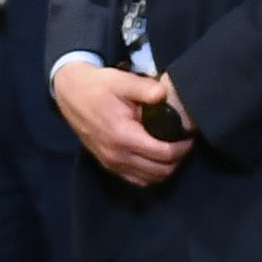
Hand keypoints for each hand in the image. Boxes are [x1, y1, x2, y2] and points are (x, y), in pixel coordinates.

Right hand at [53, 59, 193, 187]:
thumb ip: (144, 88)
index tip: (189, 136)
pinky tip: (156, 160)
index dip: (182, 148)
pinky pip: (136, 180)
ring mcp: (112, 164)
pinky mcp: (108, 165)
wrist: (71, 95)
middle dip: (178, 159)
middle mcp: (117, 156)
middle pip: (160, 171)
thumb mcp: (121, 80)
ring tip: (173, 151)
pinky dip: (150, 175)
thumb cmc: (99, 87)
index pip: (164, 154)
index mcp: (123, 136)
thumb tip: (164, 94)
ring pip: (149, 179)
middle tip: (184, 143)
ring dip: (165, 169)